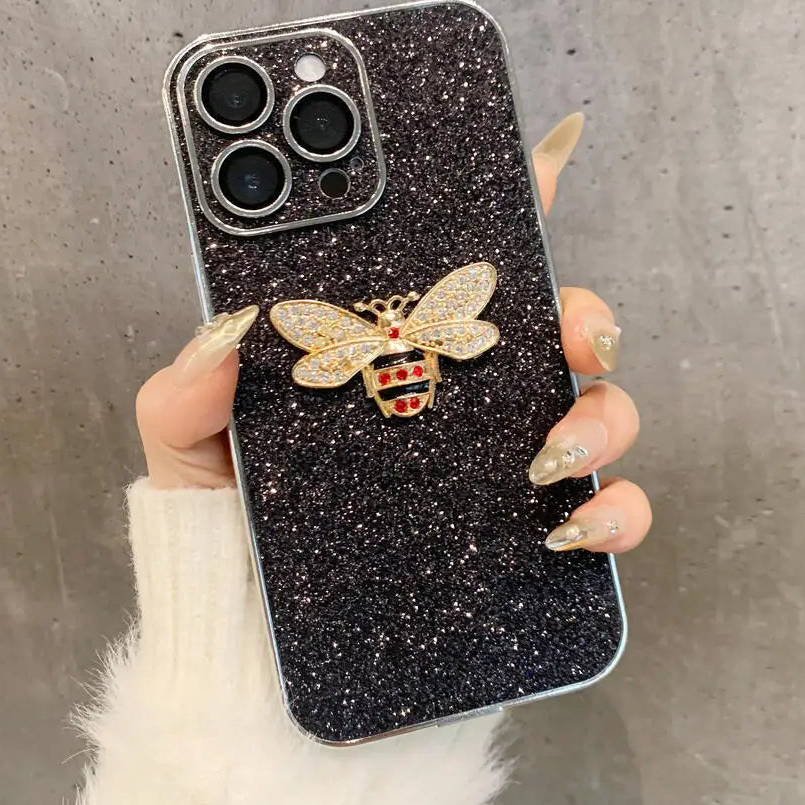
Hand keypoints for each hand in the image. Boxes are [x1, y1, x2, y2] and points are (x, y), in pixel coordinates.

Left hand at [136, 113, 649, 552]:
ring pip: (601, 412)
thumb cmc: (232, 534)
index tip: (548, 161)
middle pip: (557, 332)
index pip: (464, 272)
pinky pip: (607, 514)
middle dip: (584, 315)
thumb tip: (222, 335)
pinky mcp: (526, 543)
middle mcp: (463, 402)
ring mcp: (501, 469)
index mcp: (395, 355)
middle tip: (573, 332)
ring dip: (602, 418)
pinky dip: (614, 512)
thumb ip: (190, 391)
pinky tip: (569, 524)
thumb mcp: (194, 450)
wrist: (255, 644)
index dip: (516, 207)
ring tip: (547, 454)